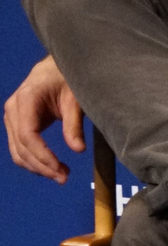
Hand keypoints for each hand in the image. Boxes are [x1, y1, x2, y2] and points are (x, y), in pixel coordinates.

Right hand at [4, 56, 85, 183]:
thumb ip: (74, 124)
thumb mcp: (75, 99)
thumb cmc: (68, 78)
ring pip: (17, 151)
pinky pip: (20, 147)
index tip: (59, 168)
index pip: (28, 135)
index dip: (42, 155)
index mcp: (26, 100)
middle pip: (20, 147)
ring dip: (37, 167)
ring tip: (61, 176)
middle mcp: (13, 109)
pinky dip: (34, 160)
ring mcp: (12, 116)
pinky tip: (52, 167)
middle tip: (64, 178)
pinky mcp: (16, 123)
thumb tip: (78, 150)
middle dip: (41, 166)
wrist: (56, 67)